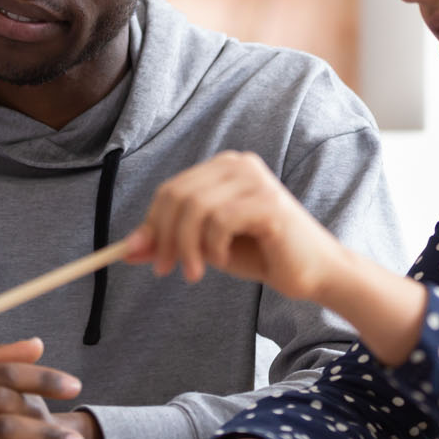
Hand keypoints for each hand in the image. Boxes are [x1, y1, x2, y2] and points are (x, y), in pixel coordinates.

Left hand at [126, 151, 348, 302]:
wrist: (313, 273)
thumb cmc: (260, 255)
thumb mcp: (205, 248)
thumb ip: (169, 242)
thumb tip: (125, 249)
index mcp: (223, 168)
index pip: (171, 189)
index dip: (151, 223)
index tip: (144, 257)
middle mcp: (238, 164)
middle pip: (178, 195)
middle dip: (163, 237)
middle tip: (164, 269)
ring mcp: (256, 180)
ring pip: (195, 209)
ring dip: (187, 247)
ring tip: (196, 272)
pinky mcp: (268, 202)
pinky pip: (220, 221)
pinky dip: (213, 247)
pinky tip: (223, 260)